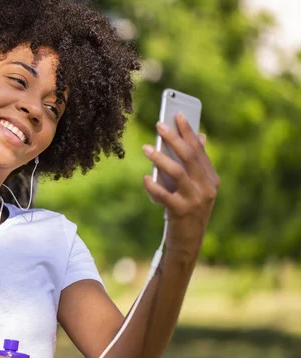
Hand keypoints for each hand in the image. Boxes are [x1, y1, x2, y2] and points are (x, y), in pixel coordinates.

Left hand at [142, 113, 220, 256]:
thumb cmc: (187, 210)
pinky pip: (164, 195)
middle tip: (158, 125)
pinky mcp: (181, 212)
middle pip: (189, 157)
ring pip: (177, 173)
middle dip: (174, 138)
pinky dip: (153, 186)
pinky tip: (145, 178)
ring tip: (146, 148)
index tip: (177, 114)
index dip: (188, 131)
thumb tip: (200, 137)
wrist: (188, 242)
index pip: (199, 150)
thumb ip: (196, 165)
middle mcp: (207, 188)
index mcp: (211, 179)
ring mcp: (195, 200)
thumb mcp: (196, 187)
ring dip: (160, 159)